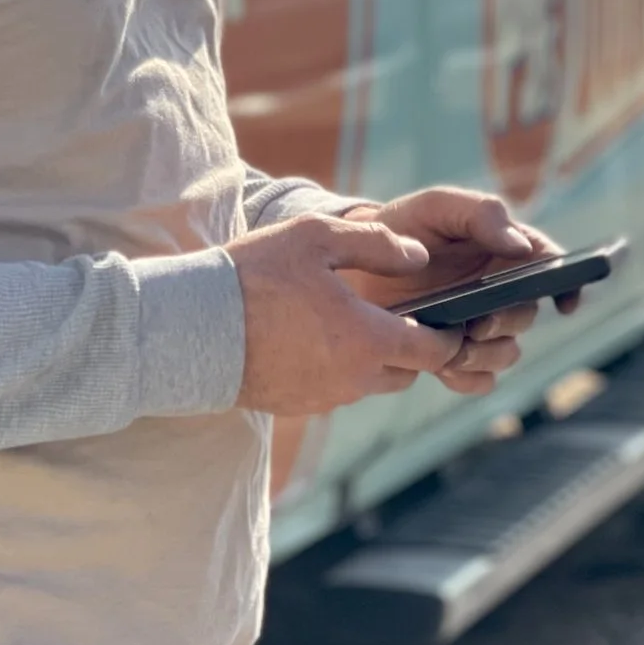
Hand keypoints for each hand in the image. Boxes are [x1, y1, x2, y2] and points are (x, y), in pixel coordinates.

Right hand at [226, 213, 464, 416]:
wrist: (190, 328)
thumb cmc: (254, 275)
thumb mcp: (316, 238)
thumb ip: (376, 243)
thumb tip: (419, 257)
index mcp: (368, 338)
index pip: (434, 349)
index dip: (450, 335)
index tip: (453, 318)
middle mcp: (353, 378)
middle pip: (406, 371)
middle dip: (411, 346)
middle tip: (400, 313)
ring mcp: (323, 397)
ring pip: (369, 382)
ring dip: (371, 357)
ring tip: (347, 320)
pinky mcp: (295, 405)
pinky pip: (332, 390)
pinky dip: (335, 368)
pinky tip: (310, 336)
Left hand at [341, 188, 585, 395]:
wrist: (352, 264)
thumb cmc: (400, 227)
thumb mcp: (436, 207)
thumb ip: (480, 214)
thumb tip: (521, 246)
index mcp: (503, 250)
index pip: (549, 265)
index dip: (567, 283)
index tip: (564, 300)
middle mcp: (498, 291)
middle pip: (526, 315)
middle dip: (507, 322)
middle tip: (478, 323)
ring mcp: (476, 326)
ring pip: (506, 353)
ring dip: (487, 355)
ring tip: (455, 349)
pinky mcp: (452, 354)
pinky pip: (477, 380)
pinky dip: (468, 378)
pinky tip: (446, 368)